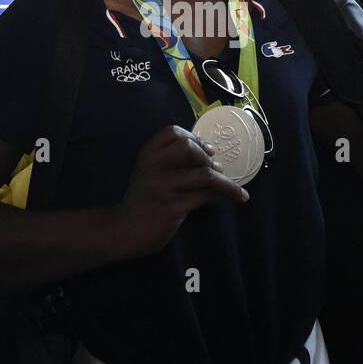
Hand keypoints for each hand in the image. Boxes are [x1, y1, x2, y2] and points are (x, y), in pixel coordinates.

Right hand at [115, 125, 248, 257]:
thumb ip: (170, 161)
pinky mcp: (173, 207)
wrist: (125, 231)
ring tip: (237, 189)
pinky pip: (205, 196)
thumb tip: (211, 155)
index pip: (172, 132)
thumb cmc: (143, 201)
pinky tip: (233, 200)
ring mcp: (162, 187)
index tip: (208, 150)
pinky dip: (224, 196)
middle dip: (207, 157)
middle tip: (218, 168)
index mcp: (147, 155)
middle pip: (188, 148)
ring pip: (204, 174)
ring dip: (226, 181)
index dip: (194, 138)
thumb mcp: (150, 174)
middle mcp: (152, 167)